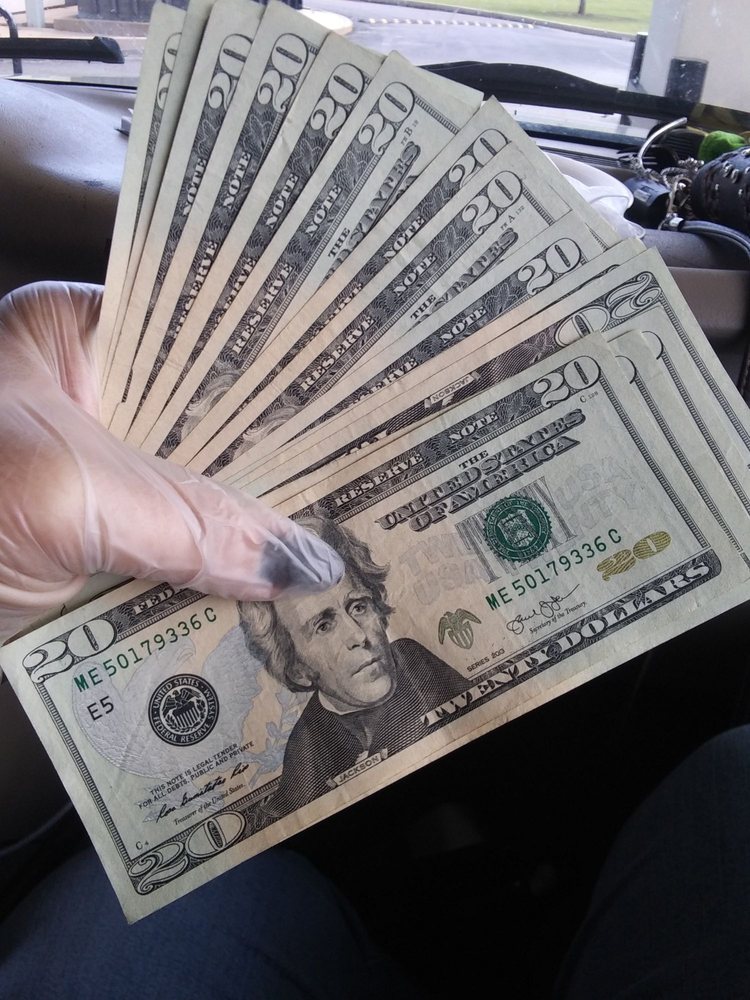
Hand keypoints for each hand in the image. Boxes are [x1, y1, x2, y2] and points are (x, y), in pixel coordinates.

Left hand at [0, 282, 341, 641]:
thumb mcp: (65, 492)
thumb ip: (191, 522)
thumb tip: (304, 563)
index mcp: (78, 337)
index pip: (206, 333)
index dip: (281, 364)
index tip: (357, 394)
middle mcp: (92, 401)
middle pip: (210, 426)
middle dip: (278, 461)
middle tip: (365, 483)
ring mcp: (90, 479)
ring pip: (195, 499)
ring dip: (252, 531)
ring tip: (343, 546)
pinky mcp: (88, 550)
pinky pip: (171, 558)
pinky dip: (214, 581)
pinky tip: (276, 598)